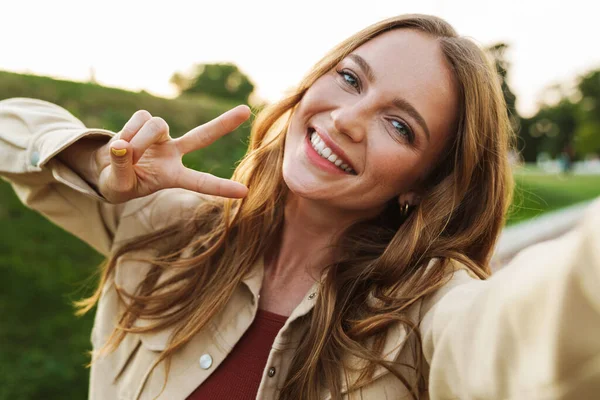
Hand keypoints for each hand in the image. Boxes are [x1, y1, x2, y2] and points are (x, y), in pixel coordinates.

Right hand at [95, 106, 250, 202]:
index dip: (221, 187)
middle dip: (223, 123)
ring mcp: (161, 136)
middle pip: (202, 135)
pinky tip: (120, 143)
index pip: (200, 182)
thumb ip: (120, 168)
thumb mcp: (117, 185)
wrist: (104, 169)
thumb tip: (121, 146)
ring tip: (124, 154)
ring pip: (157, 125)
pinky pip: (140, 118)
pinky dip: (127, 131)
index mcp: (173, 176)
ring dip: (138, 140)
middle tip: (245, 111)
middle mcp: (173, 154)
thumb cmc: (117, 183)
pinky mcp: (146, 122)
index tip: (245, 192)